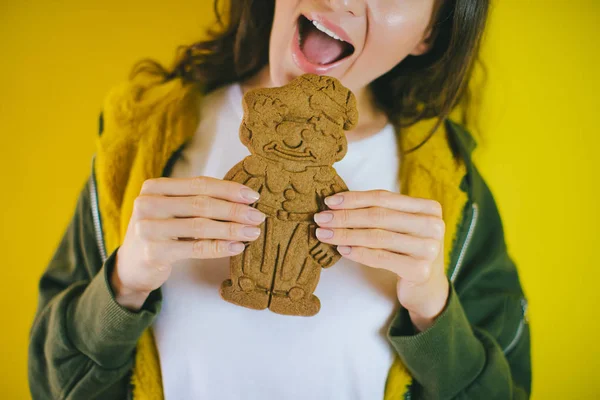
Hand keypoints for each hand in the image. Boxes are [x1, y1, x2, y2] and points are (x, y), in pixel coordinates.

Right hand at [112, 176, 265, 310]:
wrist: (131, 266)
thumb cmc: (160, 233)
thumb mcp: (171, 211)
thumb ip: (196, 201)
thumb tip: (244, 199)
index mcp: (154, 187)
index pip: (199, 184)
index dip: (229, 189)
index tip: (253, 196)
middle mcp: (147, 203)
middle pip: (202, 203)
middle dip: (235, 210)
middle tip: (259, 216)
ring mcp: (148, 228)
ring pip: (201, 226)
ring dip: (232, 229)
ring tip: (253, 232)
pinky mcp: (153, 252)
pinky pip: (195, 247)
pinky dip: (220, 247)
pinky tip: (238, 247)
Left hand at [313, 190, 448, 331]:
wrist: (428, 289)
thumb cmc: (408, 252)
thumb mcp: (401, 227)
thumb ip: (380, 212)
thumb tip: (336, 204)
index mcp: (429, 208)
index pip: (384, 198)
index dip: (354, 199)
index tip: (329, 201)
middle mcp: (433, 225)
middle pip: (379, 216)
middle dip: (345, 216)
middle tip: (320, 218)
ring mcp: (429, 248)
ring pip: (377, 236)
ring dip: (346, 234)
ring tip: (324, 234)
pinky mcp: (420, 270)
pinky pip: (381, 258)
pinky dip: (358, 253)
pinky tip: (342, 249)